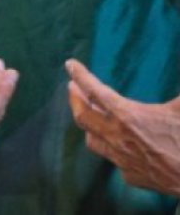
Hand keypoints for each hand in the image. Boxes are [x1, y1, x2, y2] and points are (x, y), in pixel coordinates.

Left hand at [67, 59, 179, 195]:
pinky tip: (116, 144)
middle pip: (83, 116)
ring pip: (93, 140)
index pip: (95, 91)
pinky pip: (113, 159)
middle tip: (72, 87)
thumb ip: (173, 94)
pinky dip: (111, 147)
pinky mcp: (131, 176)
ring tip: (88, 114)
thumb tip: (174, 74)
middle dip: (75, 98)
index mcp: (127, 116)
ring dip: (88, 125)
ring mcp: (121, 159)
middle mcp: (117, 137)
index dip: (80, 75)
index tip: (70, 64)